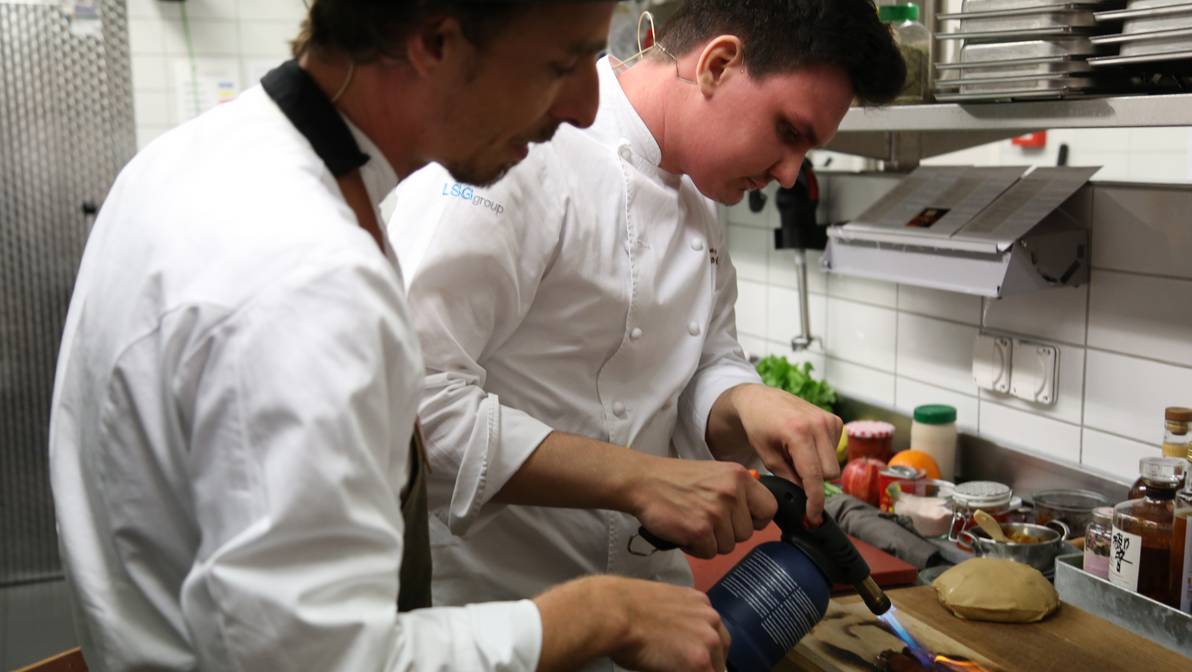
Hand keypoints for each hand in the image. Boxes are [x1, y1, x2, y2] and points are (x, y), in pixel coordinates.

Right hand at [534, 575, 729, 671]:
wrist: (613, 611)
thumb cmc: (622, 606)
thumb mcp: (659, 603)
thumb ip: (675, 619)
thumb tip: (673, 639)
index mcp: (699, 601)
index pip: (713, 631)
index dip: (705, 649)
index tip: (692, 659)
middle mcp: (710, 617)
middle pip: (722, 650)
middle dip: (710, 664)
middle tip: (691, 668)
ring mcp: (708, 640)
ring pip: (716, 667)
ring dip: (702, 670)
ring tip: (676, 670)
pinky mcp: (700, 662)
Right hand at [627, 458, 775, 558]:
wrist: (643, 481)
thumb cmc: (676, 480)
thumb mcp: (716, 474)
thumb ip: (738, 491)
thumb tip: (757, 514)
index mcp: (740, 477)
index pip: (770, 508)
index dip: (756, 519)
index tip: (741, 520)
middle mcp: (732, 493)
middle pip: (747, 533)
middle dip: (727, 533)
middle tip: (706, 519)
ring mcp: (716, 512)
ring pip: (729, 546)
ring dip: (710, 541)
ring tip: (693, 523)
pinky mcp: (700, 530)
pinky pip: (709, 553)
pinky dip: (696, 548)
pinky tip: (684, 531)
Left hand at [721, 384, 841, 524]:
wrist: (760, 399)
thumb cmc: (759, 426)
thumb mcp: (767, 456)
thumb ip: (788, 478)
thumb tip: (805, 499)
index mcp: (799, 433)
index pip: (814, 476)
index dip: (814, 500)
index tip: (812, 516)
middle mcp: (819, 425)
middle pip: (829, 473)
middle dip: (814, 481)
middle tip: (794, 475)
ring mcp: (829, 421)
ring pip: (834, 464)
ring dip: (819, 468)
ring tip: (797, 455)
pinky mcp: (835, 420)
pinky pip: (835, 451)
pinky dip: (823, 455)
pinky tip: (806, 445)